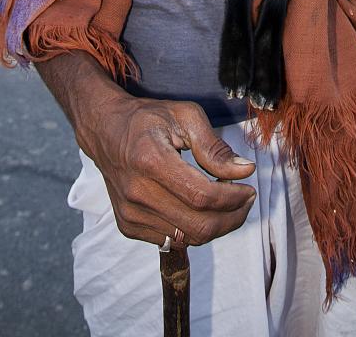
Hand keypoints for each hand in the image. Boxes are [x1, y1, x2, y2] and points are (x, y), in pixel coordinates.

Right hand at [83, 92, 256, 247]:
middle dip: (231, 217)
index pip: (202, 196)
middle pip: (198, 225)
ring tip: (225, 202)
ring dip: (215, 225)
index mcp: (151, 161)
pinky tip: (199, 208)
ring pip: (188, 237)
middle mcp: (137, 193)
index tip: (249, 189)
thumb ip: (215, 148)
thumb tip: (245, 171)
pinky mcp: (128, 225)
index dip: (233, 199)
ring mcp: (130, 213)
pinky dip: (193, 228)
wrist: (105, 130)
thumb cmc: (148, 118)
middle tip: (245, 200)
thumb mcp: (185, 117)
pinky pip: (172, 239)